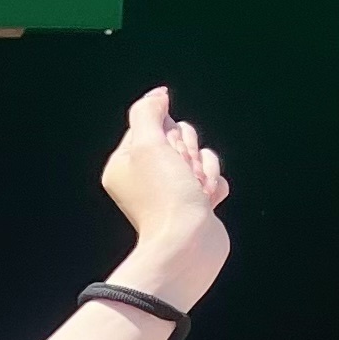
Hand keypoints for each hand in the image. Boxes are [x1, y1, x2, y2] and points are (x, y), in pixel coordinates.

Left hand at [100, 88, 229, 303]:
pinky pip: (213, 178)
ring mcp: (171, 191)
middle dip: (189, 152)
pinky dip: (213, 187)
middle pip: (180, 137)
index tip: (169, 153)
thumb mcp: (147, 144)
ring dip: (204, 169)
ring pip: (200, 156)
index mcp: (125, 163)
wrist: (187, 244)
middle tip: (183, 175)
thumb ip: (148, 111)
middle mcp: (145, 177)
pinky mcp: (195, 204)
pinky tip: (205, 203)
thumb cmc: (164, 197)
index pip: (154, 124)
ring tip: (195, 192)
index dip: (169, 134)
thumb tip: (159, 95)